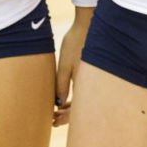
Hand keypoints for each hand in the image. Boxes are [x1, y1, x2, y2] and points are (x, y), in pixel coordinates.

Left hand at [54, 6, 92, 127]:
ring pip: (82, 101)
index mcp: (87, 85)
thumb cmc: (76, 44)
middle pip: (81, 108)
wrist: (88, 25)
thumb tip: (58, 104)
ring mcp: (93, 79)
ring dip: (70, 107)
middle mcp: (93, 85)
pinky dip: (74, 98)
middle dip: (67, 116)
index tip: (53, 121)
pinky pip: (84, 92)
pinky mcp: (91, 74)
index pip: (76, 110)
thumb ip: (61, 86)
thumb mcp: (65, 66)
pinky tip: (64, 99)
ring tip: (56, 111)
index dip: (64, 118)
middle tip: (53, 119)